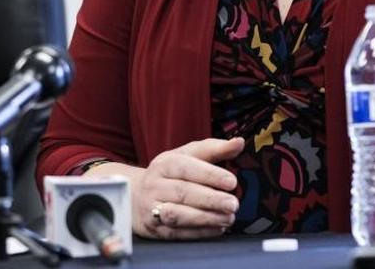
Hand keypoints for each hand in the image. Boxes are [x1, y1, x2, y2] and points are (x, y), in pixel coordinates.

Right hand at [94, 137, 243, 239]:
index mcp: (164, 163)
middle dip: (211, 199)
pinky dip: (199, 232)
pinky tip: (218, 228)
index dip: (209, 174)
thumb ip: (214, 149)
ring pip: (177, 214)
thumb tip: (239, 142)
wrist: (134, 196)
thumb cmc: (170, 174)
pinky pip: (177, 232)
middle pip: (183, 192)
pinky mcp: (154, 229)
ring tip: (228, 218)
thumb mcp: (187, 156)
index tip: (232, 182)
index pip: (186, 167)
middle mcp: (155, 184)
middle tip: (233, 204)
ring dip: (205, 218)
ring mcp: (151, 208)